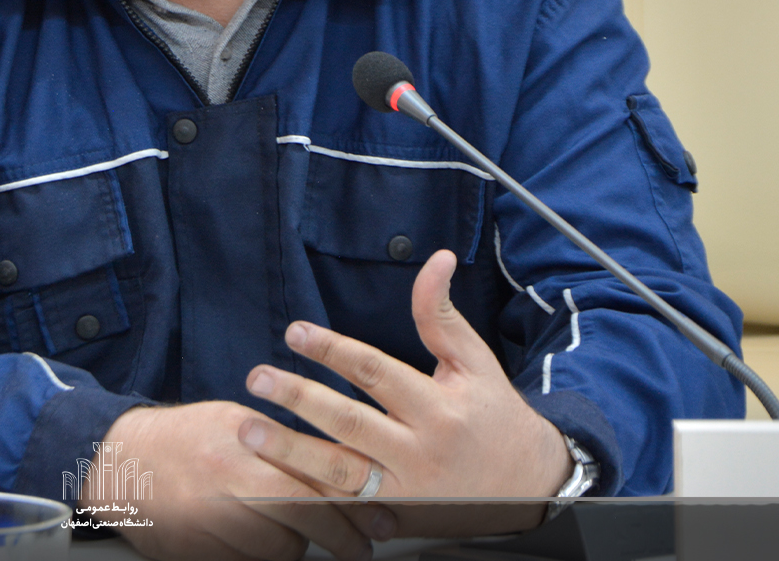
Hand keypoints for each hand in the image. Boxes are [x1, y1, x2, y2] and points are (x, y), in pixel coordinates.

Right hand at [89, 402, 394, 560]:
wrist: (117, 462)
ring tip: (299, 537)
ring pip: (281, 547)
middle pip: (306, 514)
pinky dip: (262, 557)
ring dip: (297, 546)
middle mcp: (229, 477)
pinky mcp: (196, 552)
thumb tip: (339, 466)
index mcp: (245, 438)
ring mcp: (211, 518)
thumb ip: (282, 444)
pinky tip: (260, 544)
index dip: (357, 498)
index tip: (385, 515)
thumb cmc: (183, 438)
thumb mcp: (235, 423)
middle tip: (364, 547)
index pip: (316, 470)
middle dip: (344, 534)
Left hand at [238, 250, 572, 502]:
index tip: (294, 332)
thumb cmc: (495, 417)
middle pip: (350, 422)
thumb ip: (441, 315)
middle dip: (299, 399)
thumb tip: (435, 259)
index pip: (376, 373)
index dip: (332, 350)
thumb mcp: (475, 361)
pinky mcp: (395, 517)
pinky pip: (343, 508)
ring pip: (340, 472)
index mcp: (439, 407)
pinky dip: (305, 497)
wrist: (530, 487)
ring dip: (289, 452)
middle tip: (257, 379)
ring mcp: (407, 489)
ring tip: (248, 430)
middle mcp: (421, 450)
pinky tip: (268, 481)